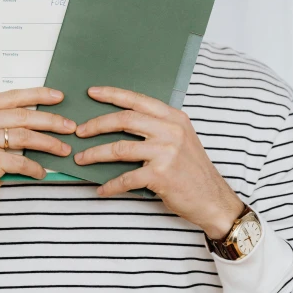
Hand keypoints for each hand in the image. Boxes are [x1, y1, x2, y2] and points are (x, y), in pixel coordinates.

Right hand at [0, 88, 75, 217]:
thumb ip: (6, 120)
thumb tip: (46, 112)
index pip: (12, 96)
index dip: (38, 95)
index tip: (59, 97)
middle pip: (21, 116)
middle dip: (50, 121)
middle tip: (70, 126)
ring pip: (24, 137)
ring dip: (49, 143)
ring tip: (64, 149)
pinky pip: (20, 162)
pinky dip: (35, 167)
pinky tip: (42, 171)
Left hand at [73, 86, 243, 239]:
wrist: (213, 199)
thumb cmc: (193, 170)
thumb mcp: (181, 138)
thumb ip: (158, 127)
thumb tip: (121, 121)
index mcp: (173, 117)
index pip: (137, 100)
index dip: (112, 95)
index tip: (92, 93)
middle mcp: (170, 131)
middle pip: (124, 120)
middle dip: (97, 124)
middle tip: (79, 131)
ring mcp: (166, 152)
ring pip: (119, 149)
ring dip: (95, 154)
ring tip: (81, 159)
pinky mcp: (160, 175)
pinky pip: (126, 178)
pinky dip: (111, 185)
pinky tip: (102, 189)